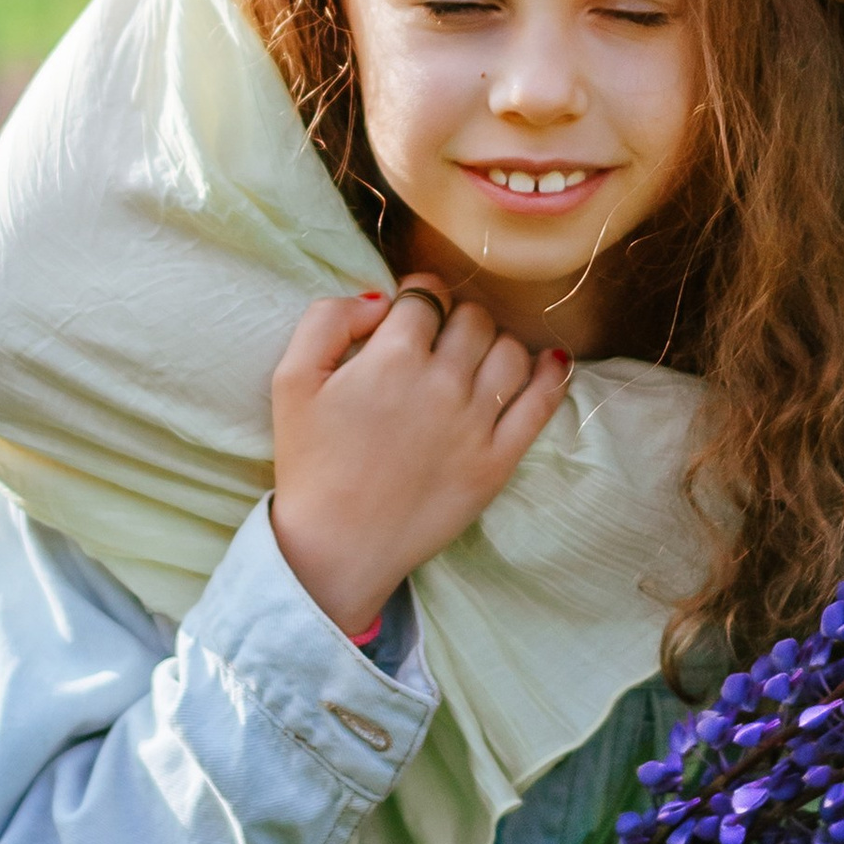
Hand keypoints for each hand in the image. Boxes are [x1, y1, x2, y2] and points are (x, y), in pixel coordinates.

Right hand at [267, 285, 571, 636]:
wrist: (336, 546)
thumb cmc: (310, 463)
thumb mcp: (292, 379)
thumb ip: (328, 320)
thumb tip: (380, 298)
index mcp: (392, 357)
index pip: (426, 297)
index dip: (418, 296)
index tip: (413, 311)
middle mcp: (442, 383)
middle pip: (473, 319)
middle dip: (456, 318)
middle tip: (441, 339)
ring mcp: (476, 422)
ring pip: (510, 351)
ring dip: (495, 343)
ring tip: (477, 358)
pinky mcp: (498, 460)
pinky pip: (540, 404)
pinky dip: (551, 375)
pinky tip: (551, 363)